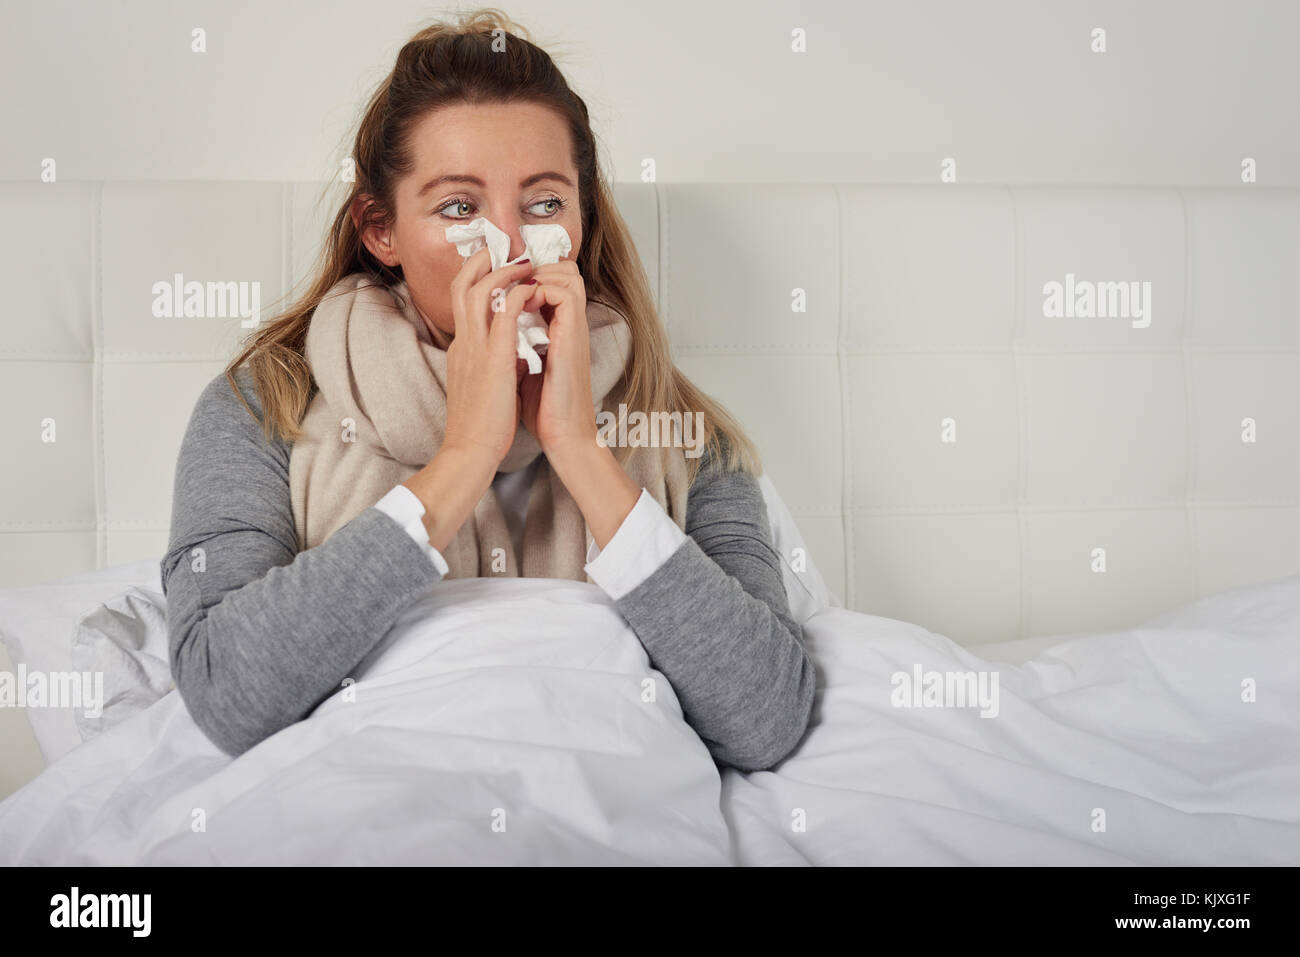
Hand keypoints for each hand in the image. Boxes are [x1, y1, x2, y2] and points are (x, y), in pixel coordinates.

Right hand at [443, 248, 537, 466]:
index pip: (461, 302)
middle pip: (460, 285)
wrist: (470, 453)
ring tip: (521, 261)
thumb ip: (492, 364)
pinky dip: (515, 295)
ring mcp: (474, 350)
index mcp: (461, 350)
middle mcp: (463, 343)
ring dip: (499, 271)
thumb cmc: (481, 427)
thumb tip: (511, 352)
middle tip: (503, 248)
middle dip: (480, 261)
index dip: (476, 278)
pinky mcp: (492, 360)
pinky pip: (502, 314)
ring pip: (475, 290)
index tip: (495, 266)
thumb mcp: (483, 387)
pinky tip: (531, 288)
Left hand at [517, 260, 597, 458]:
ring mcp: (572, 327)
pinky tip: (520, 307)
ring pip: (567, 273)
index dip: (525, 274)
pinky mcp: (573, 335)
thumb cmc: (541, 409)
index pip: (549, 280)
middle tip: (508, 279)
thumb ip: (513, 345)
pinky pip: (565, 293)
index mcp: (555, 328)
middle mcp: (567, 323)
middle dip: (533, 267)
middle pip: (564, 268)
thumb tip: (490, 333)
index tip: (501, 282)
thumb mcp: (521, 367)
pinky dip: (541, 290)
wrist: (562, 435)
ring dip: (538, 275)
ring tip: (514, 291)